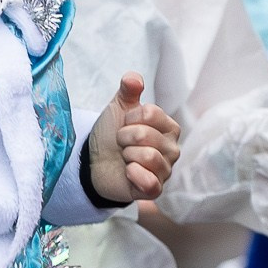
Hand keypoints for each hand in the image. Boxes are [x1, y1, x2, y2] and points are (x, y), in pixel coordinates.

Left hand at [86, 72, 180, 202]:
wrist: (95, 162)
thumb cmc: (112, 135)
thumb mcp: (118, 108)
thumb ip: (128, 90)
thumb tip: (133, 78)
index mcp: (168, 126)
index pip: (150, 113)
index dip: (129, 118)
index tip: (124, 125)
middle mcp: (172, 149)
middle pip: (145, 135)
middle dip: (124, 138)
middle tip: (122, 144)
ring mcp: (165, 170)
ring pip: (147, 156)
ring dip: (127, 155)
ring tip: (125, 157)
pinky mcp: (155, 189)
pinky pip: (149, 182)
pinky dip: (133, 175)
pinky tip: (128, 172)